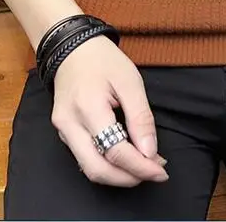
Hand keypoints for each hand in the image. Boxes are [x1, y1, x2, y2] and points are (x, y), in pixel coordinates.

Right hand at [50, 35, 168, 187]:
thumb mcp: (130, 81)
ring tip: (143, 165)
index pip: (115, 151)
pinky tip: (125, 157)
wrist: (72, 47)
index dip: (141, 166)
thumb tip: (150, 152)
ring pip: (89, 169)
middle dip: (128, 178)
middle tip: (154, 172)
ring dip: (118, 175)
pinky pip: (84, 158)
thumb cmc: (102, 60)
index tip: (162, 170)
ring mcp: (63, 130)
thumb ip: (141, 118)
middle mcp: (70, 125)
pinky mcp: (63, 132)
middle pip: (97, 170)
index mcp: (88, 108)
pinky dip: (106, 164)